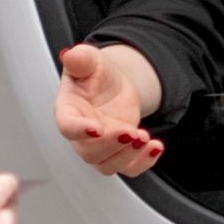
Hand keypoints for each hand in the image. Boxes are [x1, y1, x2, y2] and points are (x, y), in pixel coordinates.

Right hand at [54, 44, 163, 176]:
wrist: (113, 86)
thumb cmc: (94, 75)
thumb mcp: (89, 60)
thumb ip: (80, 59)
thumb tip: (71, 55)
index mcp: (68, 111)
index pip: (68, 126)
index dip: (80, 130)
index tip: (96, 128)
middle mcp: (80, 135)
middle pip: (89, 152)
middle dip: (112, 145)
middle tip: (130, 132)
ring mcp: (100, 147)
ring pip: (107, 165)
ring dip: (128, 155)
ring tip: (144, 137)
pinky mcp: (119, 153)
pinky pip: (129, 169)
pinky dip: (144, 163)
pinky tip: (156, 146)